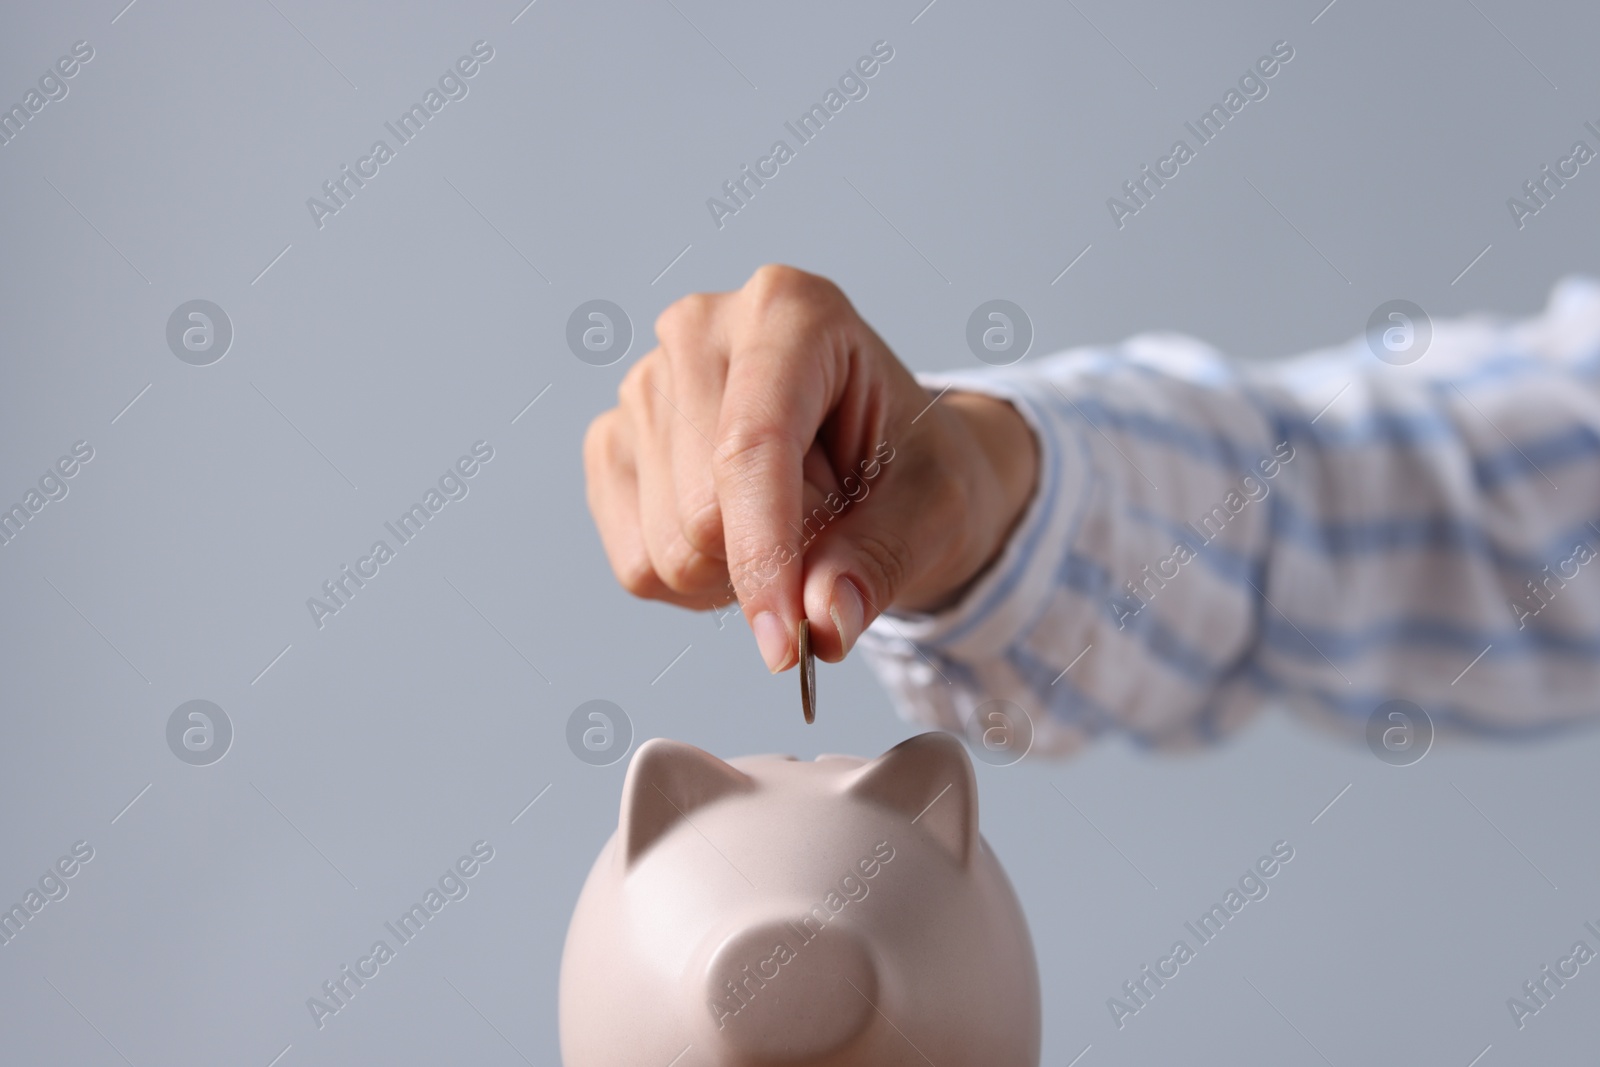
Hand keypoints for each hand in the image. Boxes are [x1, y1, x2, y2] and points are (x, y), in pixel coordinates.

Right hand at [583, 265, 1037, 671]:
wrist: (887, 459)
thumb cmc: (912, 466)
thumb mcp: (933, 510)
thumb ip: (880, 562)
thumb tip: (824, 624)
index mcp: (790, 311)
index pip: (750, 448)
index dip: (765, 556)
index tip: (787, 645)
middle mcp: (700, 329)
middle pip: (700, 513)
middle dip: (771, 559)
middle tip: (828, 523)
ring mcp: (643, 383)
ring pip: (665, 549)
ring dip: (736, 573)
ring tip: (787, 521)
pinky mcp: (612, 443)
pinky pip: (635, 564)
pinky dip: (694, 583)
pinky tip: (738, 537)